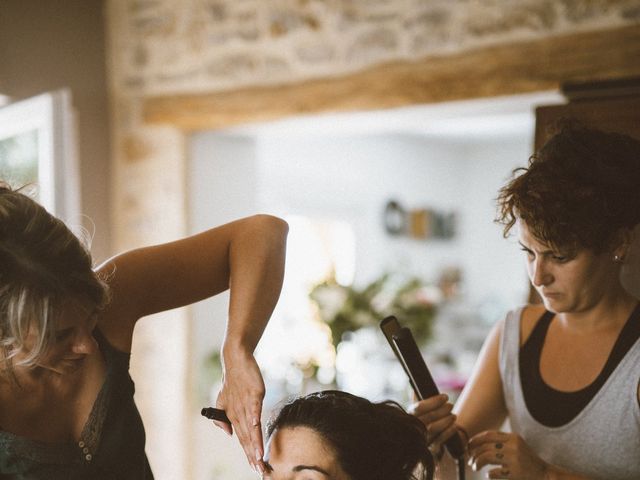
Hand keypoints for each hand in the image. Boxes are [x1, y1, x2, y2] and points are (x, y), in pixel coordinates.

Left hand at [214, 346, 265, 474]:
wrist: (236, 361)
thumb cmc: (233, 382)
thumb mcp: (224, 401)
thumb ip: (224, 419)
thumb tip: (228, 434)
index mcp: (233, 416)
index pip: (242, 440)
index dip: (248, 454)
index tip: (255, 467)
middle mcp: (239, 413)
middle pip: (247, 438)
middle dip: (253, 455)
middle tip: (260, 470)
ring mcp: (246, 403)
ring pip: (251, 426)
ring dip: (255, 442)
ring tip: (259, 457)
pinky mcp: (253, 393)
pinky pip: (254, 406)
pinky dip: (255, 416)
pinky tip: (257, 426)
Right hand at [409, 393, 457, 452]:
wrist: (414, 446)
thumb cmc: (415, 424)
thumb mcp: (413, 412)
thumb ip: (415, 399)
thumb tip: (415, 385)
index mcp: (407, 416)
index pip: (420, 407)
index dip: (434, 401)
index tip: (445, 396)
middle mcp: (412, 428)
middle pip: (429, 417)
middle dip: (443, 409)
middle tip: (451, 405)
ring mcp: (420, 439)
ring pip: (434, 428)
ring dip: (446, 420)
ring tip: (453, 415)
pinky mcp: (428, 450)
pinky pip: (440, 440)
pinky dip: (448, 432)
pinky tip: (454, 427)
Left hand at [467, 430, 549, 478]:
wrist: (545, 474)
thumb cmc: (527, 460)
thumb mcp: (517, 445)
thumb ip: (501, 441)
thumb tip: (476, 443)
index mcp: (512, 437)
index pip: (488, 435)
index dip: (475, 440)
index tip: (468, 446)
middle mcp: (513, 446)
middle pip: (485, 446)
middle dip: (473, 453)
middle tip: (470, 460)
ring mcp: (514, 459)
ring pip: (486, 457)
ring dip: (477, 462)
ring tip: (475, 467)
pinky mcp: (515, 473)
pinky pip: (494, 472)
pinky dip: (488, 474)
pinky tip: (488, 475)